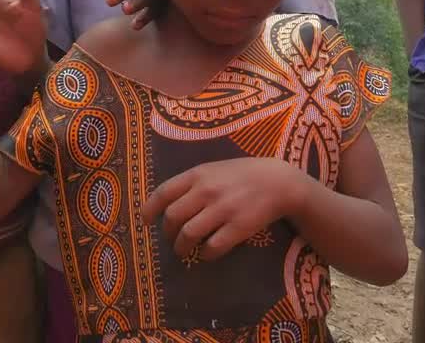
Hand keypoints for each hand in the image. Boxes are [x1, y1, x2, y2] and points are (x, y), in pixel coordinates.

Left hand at [143, 157, 308, 260]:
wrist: (278, 182)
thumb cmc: (242, 174)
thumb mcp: (213, 169)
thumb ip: (192, 182)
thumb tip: (166, 204)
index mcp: (198, 174)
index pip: (163, 192)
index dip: (150, 209)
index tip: (146, 222)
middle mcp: (207, 191)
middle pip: (173, 217)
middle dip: (167, 233)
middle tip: (170, 239)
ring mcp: (223, 209)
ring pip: (189, 234)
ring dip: (181, 247)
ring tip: (183, 251)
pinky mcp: (238, 227)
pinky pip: (213, 247)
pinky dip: (204, 254)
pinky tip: (205, 254)